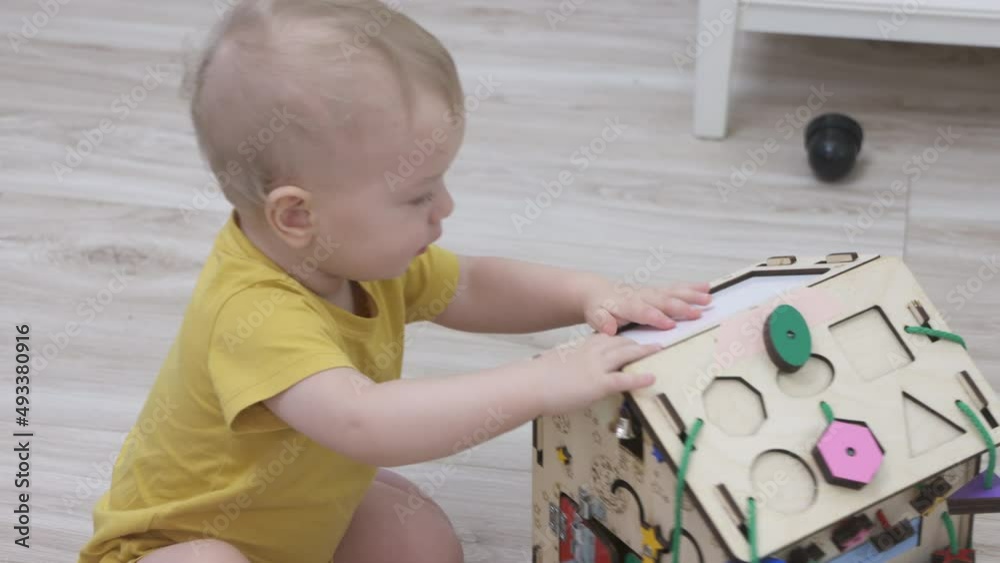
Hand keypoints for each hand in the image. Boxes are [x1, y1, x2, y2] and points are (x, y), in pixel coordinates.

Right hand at [532, 334, 660, 415]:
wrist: (531, 384)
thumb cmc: (538, 377)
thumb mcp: (558, 364)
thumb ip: (570, 364)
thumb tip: (573, 372)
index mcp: (581, 346)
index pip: (608, 337)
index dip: (623, 336)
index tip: (633, 335)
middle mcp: (592, 352)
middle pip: (621, 341)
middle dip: (639, 341)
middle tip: (653, 340)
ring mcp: (596, 366)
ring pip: (627, 353)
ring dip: (645, 351)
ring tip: (660, 350)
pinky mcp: (598, 383)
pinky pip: (624, 379)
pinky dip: (640, 378)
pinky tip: (652, 378)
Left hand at [583, 282, 711, 334]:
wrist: (597, 291)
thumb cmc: (598, 308)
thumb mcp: (595, 316)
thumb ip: (602, 321)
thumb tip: (610, 328)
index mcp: (627, 305)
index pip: (643, 311)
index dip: (656, 317)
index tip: (670, 324)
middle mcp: (642, 296)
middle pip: (663, 301)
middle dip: (680, 307)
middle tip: (697, 314)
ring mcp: (651, 292)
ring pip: (673, 292)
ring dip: (691, 295)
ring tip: (708, 298)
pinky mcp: (657, 291)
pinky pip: (676, 288)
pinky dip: (691, 287)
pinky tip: (706, 287)